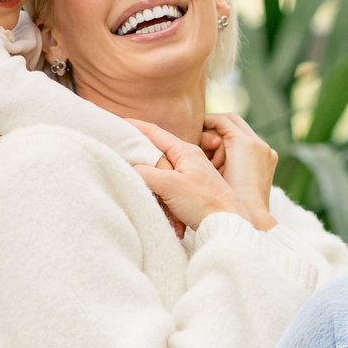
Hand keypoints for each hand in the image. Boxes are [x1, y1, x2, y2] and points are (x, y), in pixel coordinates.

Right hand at [129, 119, 277, 234]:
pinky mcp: (195, 192)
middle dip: (146, 174)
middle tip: (134, 178)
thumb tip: (132, 167)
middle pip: (156, 159)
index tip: (119, 121)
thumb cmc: (203, 203)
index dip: (135, 127)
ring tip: (168, 214)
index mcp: (186, 151)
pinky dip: (171, 209)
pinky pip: (173, 195)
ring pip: (163, 181)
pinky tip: (178, 223)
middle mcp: (190, 160)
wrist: (228, 226)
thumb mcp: (169, 185)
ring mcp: (193, 176)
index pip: (155, 133)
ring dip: (160, 199)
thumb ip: (146, 172)